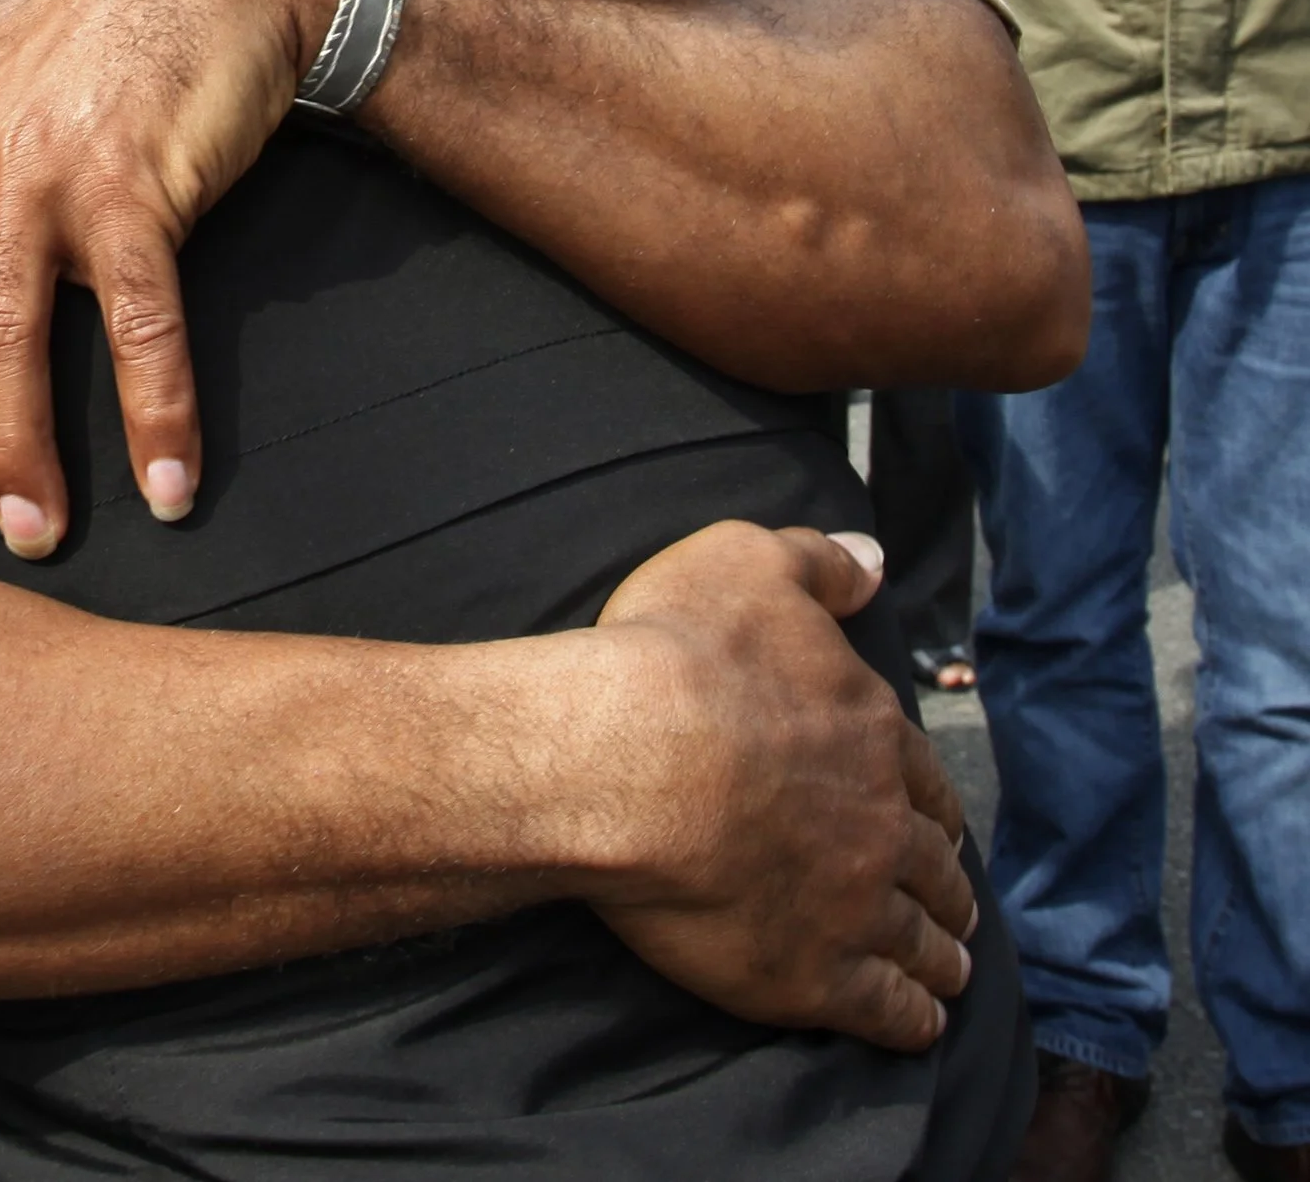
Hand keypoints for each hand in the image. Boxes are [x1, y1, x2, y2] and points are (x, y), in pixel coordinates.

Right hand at [570, 522, 974, 1052]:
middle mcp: (879, 822)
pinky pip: (886, 1011)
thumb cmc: (679, 653)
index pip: (921, 777)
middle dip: (946, 883)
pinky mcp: (814, 974)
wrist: (629, 758)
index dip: (930, 802)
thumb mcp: (744, 562)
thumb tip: (873, 561)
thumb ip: (815, 563)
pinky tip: (918, 1023)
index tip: (937, 823)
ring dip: (941, 955)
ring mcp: (854, 904)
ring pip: (921, 941)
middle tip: (954, 903)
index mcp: (869, 730)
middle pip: (931, 863)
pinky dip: (912, 1019)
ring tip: (948, 970)